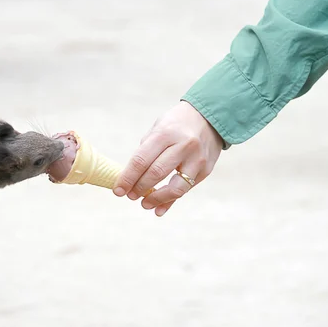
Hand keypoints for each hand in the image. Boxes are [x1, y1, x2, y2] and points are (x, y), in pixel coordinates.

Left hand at [113, 101, 222, 215]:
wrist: (210, 117)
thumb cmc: (175, 125)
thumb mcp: (157, 129)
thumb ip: (146, 152)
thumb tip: (131, 179)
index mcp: (165, 133)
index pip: (141, 160)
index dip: (127, 178)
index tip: (118, 190)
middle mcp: (183, 146)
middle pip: (156, 174)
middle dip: (139, 188)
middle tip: (129, 196)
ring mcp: (197, 159)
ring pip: (175, 188)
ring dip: (156, 199)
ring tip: (144, 204)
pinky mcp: (206, 171)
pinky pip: (185, 190)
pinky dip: (170, 202)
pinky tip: (158, 209)